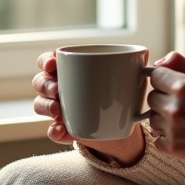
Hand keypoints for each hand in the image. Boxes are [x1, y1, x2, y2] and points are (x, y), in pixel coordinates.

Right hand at [32, 51, 144, 165]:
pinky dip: (55, 131)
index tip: (53, 63)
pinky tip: (61, 130)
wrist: (123, 126)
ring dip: (46, 106)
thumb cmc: (120, 93)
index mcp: (71, 70)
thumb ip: (133, 64)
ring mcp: (59, 110)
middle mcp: (59, 88)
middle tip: (57, 90)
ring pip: (40, 104)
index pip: (49, 60)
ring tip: (58, 111)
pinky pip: (52, 131)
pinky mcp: (64, 130)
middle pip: (41, 81)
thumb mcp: (127, 77)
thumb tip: (144, 53)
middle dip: (45, 84)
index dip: (46, 60)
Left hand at [144, 51, 184, 179]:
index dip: (164, 80)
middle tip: (184, 106)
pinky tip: (184, 135)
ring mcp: (173, 129)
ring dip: (163, 119)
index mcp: (184, 86)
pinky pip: (156, 139)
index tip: (174, 87)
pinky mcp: (172, 148)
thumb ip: (181, 64)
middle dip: (164, 100)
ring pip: (151, 119)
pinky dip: (167, 138)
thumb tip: (157, 63)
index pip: (154, 76)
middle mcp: (175, 107)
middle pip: (151, 97)